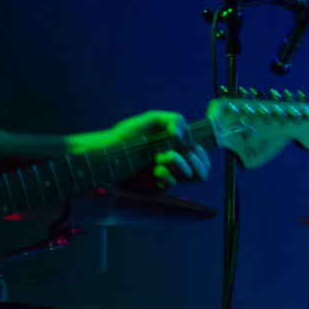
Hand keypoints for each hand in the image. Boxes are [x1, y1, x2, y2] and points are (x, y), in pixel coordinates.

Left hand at [80, 111, 210, 191]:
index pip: (202, 159)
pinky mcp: (155, 189)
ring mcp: (165, 178)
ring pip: (190, 177)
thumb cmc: (127, 135)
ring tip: (160, 158)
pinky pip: (171, 185)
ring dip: (179, 164)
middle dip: (194, 160)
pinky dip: (167, 175)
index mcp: (177, 150)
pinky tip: (155, 169)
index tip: (192, 147)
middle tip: (175, 153)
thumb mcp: (151, 120)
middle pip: (202, 172)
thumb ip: (173, 120)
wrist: (106, 150)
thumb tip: (184, 135)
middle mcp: (174, 166)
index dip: (202, 154)